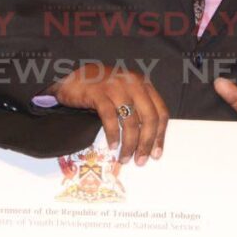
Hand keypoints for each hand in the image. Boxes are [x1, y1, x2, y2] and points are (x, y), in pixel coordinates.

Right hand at [48, 62, 168, 165]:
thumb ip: (139, 107)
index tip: (156, 153)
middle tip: (141, 160)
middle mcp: (134, 84)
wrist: (76, 77)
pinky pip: (110, 118)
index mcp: (144, 84)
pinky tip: (112, 145)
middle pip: (149, 118)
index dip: (160, 135)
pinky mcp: (99, 93)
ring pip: (130, 121)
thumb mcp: (127, 93)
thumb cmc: (103, 89)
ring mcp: (117, 87)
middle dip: (146, 142)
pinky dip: (113, 134)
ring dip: (129, 143)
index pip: (161, 112)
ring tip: (124, 158)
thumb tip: (149, 139)